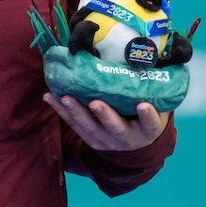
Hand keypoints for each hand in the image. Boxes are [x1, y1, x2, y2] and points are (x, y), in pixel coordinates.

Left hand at [43, 93, 167, 151]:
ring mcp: (105, 140)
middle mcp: (126, 137)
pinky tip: (49, 97)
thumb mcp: (156, 111)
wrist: (134, 148)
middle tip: (95, 103)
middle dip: (105, 115)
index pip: (150, 124)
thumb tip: (147, 58)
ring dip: (76, 112)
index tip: (143, 106)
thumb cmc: (144, 120)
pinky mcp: (89, 138)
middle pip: (115, 127)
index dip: (147, 116)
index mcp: (147, 131)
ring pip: (90, 127)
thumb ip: (152, 93)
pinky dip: (61, 111)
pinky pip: (73, 124)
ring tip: (66, 98)